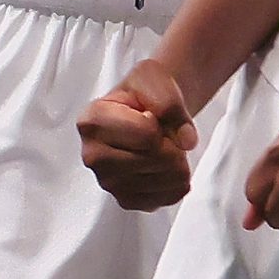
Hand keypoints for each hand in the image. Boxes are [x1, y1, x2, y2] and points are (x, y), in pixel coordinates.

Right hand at [79, 58, 198, 211]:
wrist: (146, 106)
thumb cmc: (144, 92)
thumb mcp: (155, 79)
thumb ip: (171, 104)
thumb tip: (187, 141)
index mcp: (92, 122)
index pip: (147, 135)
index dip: (162, 123)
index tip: (151, 115)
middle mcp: (92, 156)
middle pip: (156, 160)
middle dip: (173, 145)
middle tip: (165, 133)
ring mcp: (108, 182)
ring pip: (163, 181)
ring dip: (178, 163)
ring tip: (164, 147)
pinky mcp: (125, 199)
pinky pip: (164, 199)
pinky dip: (176, 183)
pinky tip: (168, 167)